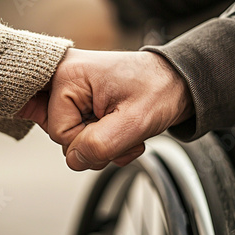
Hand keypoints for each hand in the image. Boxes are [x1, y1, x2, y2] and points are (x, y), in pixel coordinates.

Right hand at [44, 48, 193, 170]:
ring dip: (100, 142)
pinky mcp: (77, 95)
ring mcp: (70, 86)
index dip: (89, 141)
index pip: (59, 133)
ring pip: (71, 137)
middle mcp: (63, 75)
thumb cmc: (158, 89)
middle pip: (62, 136)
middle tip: (121, 128)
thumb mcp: (134, 121)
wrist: (174, 79)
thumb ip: (99, 145)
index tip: (116, 127)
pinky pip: (76, 129)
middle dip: (95, 143)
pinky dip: (98, 137)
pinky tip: (116, 126)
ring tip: (123, 125)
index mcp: (68, 74)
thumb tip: (74, 159)